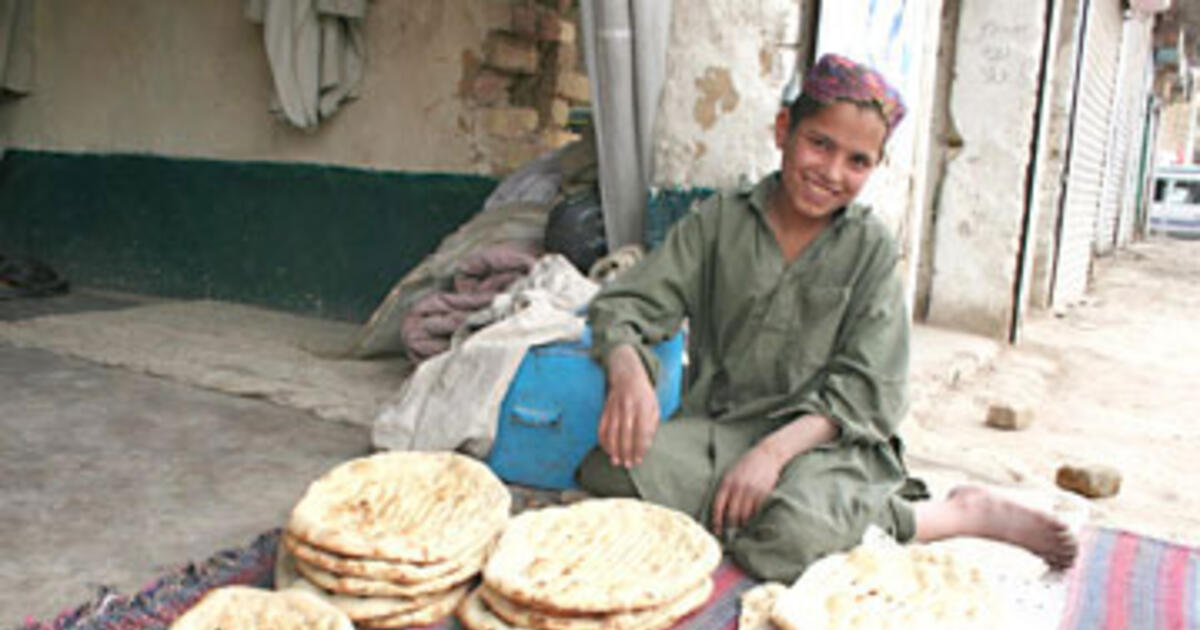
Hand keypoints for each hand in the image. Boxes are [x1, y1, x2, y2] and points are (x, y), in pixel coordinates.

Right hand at [599, 345, 659, 467]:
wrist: (627, 376)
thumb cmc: (644, 395)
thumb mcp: (655, 406)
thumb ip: (652, 424)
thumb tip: (647, 444)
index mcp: (644, 407)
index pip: (642, 431)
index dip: (640, 447)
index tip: (639, 459)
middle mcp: (629, 407)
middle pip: (626, 433)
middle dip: (626, 451)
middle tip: (627, 465)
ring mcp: (615, 408)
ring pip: (613, 431)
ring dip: (613, 448)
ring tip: (615, 461)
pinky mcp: (606, 409)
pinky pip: (602, 426)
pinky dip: (603, 439)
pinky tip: (606, 449)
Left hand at [711, 445, 785, 535]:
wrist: (767, 454)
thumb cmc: (746, 465)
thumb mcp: (730, 473)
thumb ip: (724, 489)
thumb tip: (719, 510)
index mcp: (726, 482)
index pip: (718, 506)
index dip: (716, 521)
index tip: (716, 531)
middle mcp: (738, 487)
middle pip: (731, 514)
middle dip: (730, 527)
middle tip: (730, 535)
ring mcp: (751, 491)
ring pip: (745, 515)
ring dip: (743, 525)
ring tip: (742, 531)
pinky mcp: (764, 493)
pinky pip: (757, 512)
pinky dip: (754, 519)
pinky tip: (753, 523)